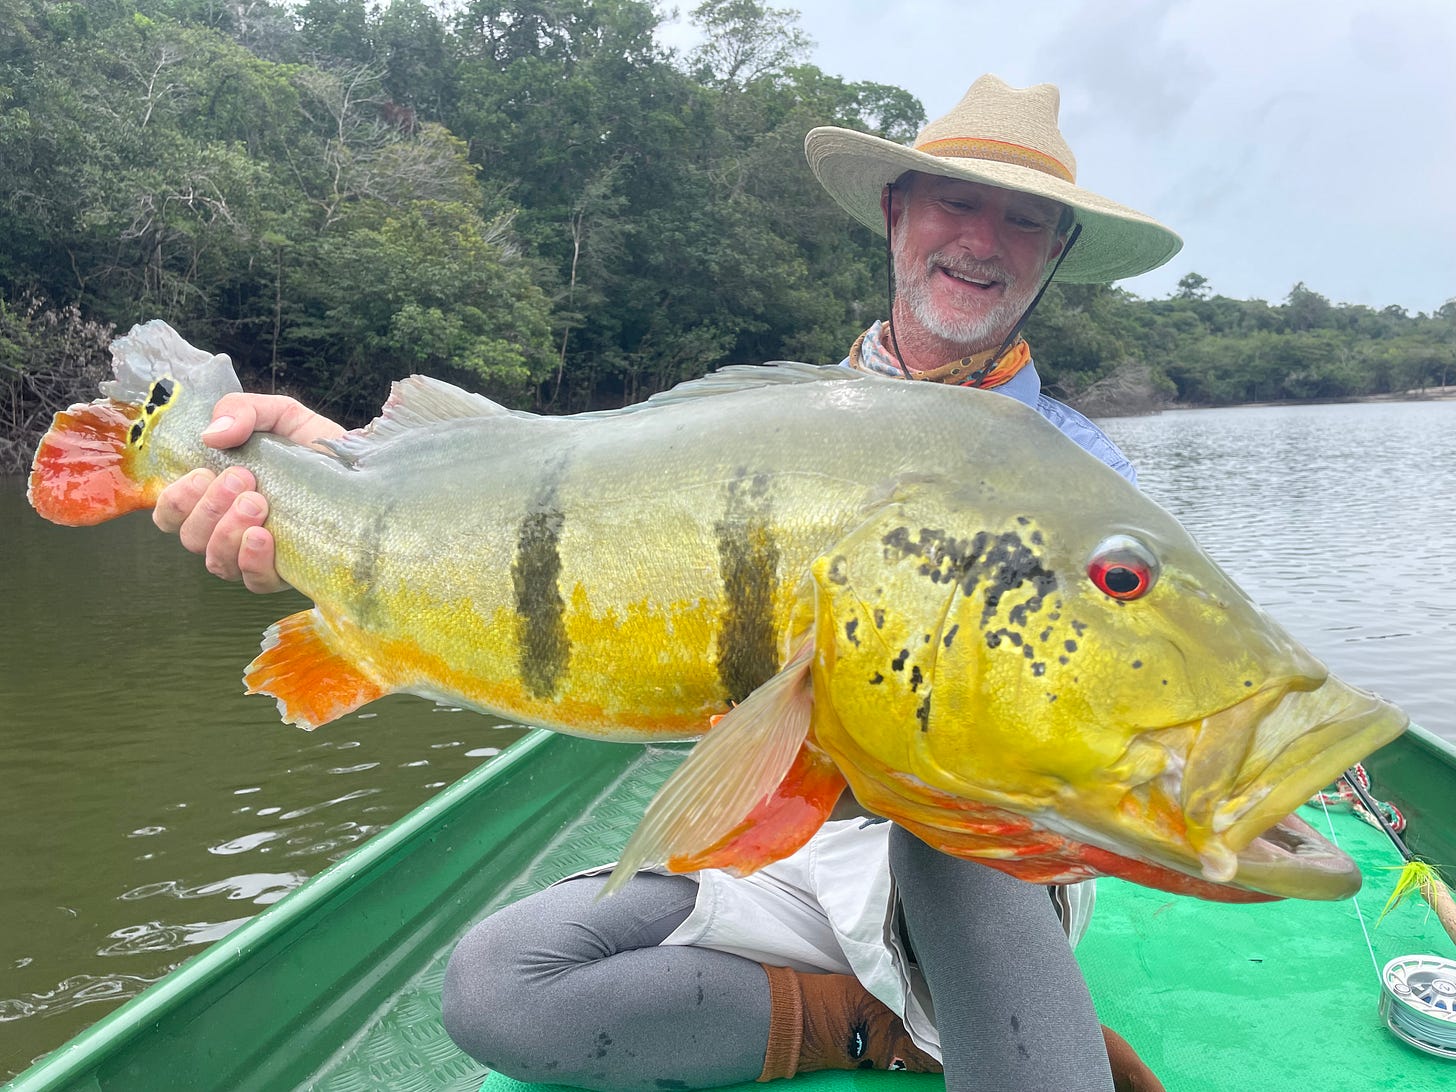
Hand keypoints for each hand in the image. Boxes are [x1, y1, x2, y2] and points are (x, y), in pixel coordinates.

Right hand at [153, 394, 344, 592]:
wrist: (368, 474)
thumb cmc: (317, 448)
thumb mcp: (281, 415)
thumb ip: (243, 411)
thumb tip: (211, 435)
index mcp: (217, 494)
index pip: (171, 512)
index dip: (176, 499)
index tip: (204, 473)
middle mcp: (229, 528)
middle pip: (190, 537)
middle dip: (208, 508)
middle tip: (244, 480)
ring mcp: (255, 555)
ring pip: (216, 561)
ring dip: (228, 531)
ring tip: (259, 503)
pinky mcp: (285, 574)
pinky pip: (253, 581)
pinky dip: (252, 560)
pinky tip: (264, 538)